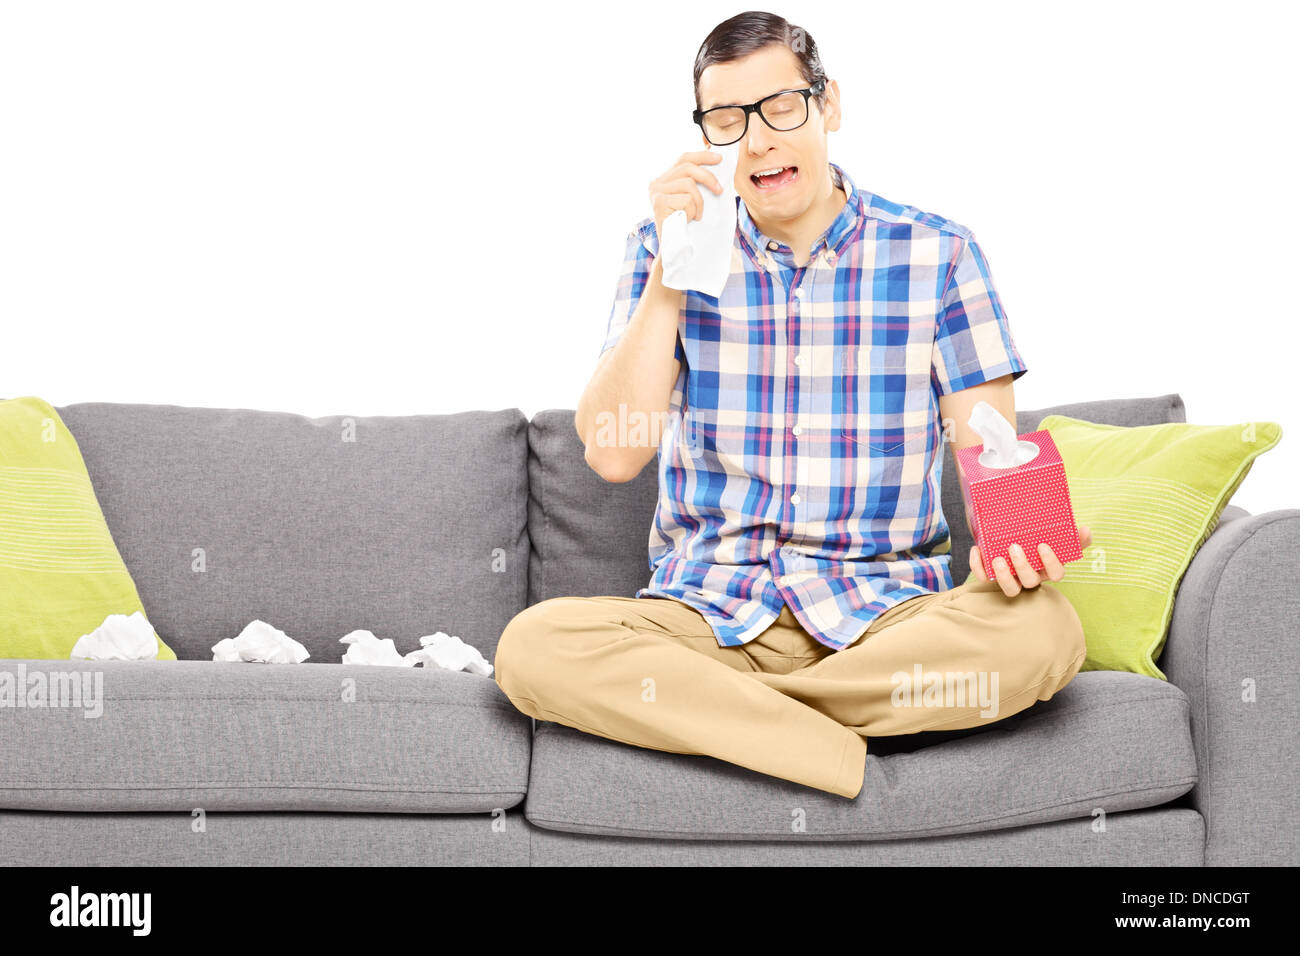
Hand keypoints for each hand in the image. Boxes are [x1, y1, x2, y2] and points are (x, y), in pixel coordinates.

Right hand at [648, 150, 725, 242]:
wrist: (672, 248)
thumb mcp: (689, 199)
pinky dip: (693, 211)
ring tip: (697, 215)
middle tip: (720, 190)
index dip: (702, 156)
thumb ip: (694, 182)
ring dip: (699, 202)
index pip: (683, 159)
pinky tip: (688, 220)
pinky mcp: (658, 202)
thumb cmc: (684, 224)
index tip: (719, 158)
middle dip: (708, 178)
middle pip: (688, 168)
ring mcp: (655, 192)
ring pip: (689, 184)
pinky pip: (686, 199)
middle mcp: (656, 183)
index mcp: (663, 179)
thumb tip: (715, 160)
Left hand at [970, 525, 1091, 596]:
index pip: (1056, 574)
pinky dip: (979, 567)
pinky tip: (977, 549)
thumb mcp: (1054, 533)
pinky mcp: (991, 577)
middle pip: (1030, 582)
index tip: (1042, 546)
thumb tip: (1086, 530)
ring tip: (997, 558)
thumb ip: (1072, 535)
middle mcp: (1031, 577)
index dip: (1051, 563)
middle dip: (1022, 567)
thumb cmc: (1034, 537)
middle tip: (1014, 547)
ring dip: (1003, 576)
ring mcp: (1012, 579)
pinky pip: (984, 578)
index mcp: (1047, 568)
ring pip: (1010, 589)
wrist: (1005, 532)